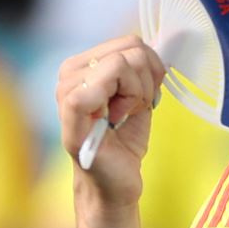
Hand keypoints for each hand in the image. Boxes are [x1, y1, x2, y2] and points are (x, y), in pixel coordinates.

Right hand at [57, 35, 166, 212]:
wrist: (114, 185)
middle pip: (130, 48)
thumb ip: (142, 69)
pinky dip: (126, 99)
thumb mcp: (137, 97)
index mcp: (83, 66)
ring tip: (123, 116)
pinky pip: (106, 79)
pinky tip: (116, 120)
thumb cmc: (123, 144)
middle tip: (134, 110)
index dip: (151, 69)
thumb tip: (161, 45)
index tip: (144, 99)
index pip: (130, 42)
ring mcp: (67, 88)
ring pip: (123, 62)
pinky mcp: (71, 106)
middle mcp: (70, 73)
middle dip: (146, 81)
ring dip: (137, 93)